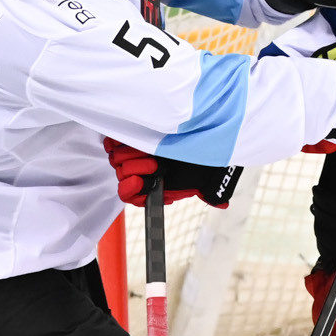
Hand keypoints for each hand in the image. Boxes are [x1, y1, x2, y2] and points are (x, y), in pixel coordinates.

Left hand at [102, 138, 239, 208]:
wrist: (202, 130)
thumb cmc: (203, 154)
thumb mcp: (209, 175)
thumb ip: (212, 191)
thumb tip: (223, 204)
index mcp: (156, 185)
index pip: (130, 195)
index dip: (131, 190)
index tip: (139, 181)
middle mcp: (143, 172)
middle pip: (122, 175)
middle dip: (136, 169)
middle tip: (154, 163)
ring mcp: (134, 155)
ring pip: (116, 160)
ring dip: (130, 155)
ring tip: (149, 150)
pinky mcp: (130, 138)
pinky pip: (112, 144)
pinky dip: (117, 142)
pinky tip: (130, 140)